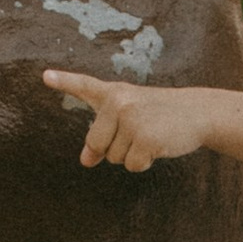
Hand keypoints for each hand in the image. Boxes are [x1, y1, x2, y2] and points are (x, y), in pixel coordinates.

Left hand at [44, 70, 214, 171]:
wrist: (197, 112)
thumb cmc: (160, 116)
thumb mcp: (129, 119)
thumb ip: (103, 135)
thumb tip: (85, 161)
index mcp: (113, 93)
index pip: (84, 86)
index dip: (64, 81)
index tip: (45, 76)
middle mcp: (119, 102)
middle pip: (97, 144)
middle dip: (114, 148)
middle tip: (139, 133)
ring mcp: (132, 119)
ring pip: (115, 158)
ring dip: (133, 155)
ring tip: (151, 135)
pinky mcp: (145, 138)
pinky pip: (132, 165)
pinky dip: (144, 163)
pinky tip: (158, 145)